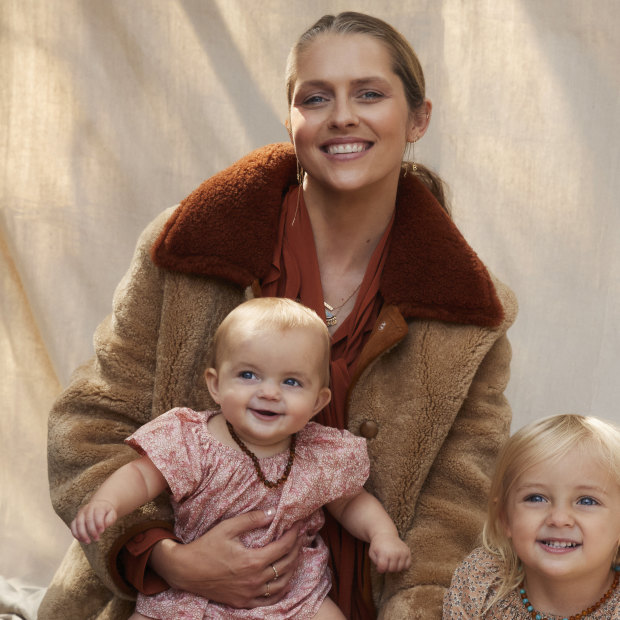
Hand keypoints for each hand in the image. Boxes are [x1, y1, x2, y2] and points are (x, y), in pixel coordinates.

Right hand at [70, 499, 117, 543]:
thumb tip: (104, 526)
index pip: (98, 514)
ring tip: (88, 542)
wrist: (99, 505)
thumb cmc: (106, 512)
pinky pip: (73, 526)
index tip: (102, 531)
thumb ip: (109, 519)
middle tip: (97, 539)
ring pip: (78, 523)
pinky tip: (81, 540)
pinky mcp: (76, 518)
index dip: (99, 524)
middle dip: (92, 531)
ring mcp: (81, 513)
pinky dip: (76, 534)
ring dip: (82, 534)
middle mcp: (88, 508)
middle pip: (88, 519)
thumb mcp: (112, 514)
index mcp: (98, 506)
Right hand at [150, 509, 302, 606]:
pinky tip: (284, 579)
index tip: (299, 524)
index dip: (294, 535)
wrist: (186, 571)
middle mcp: (255, 580)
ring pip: (282, 584)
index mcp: (253, 561)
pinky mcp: (244, 602)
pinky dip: (281, 589)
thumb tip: (272, 512)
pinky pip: (270, 600)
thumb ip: (251, 519)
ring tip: (296, 554)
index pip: (283, 547)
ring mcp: (250, 594)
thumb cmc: (206, 546)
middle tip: (301, 536)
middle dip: (297, 548)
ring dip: (293, 568)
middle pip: (286, 565)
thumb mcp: (228, 527)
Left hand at [368, 532, 410, 572]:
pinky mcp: (407, 552)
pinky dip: (403, 566)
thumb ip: (376, 563)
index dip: (380, 569)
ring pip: (400, 569)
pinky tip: (398, 561)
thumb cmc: (378, 545)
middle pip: (392, 569)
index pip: (383, 568)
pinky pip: (407, 565)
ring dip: (395, 567)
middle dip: (387, 568)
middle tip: (385, 562)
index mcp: (384, 552)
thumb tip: (383, 570)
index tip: (379, 566)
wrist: (386, 534)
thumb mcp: (372, 553)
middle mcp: (394, 553)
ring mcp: (402, 552)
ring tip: (391, 561)